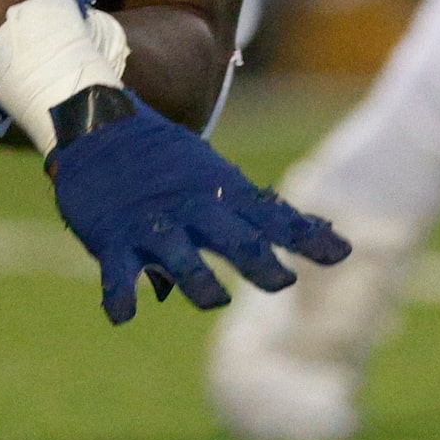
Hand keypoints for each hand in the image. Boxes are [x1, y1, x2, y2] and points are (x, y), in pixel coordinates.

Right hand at [46, 95, 349, 324]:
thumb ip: (269, 215)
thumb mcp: (221, 178)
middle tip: (283, 281)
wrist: (99, 125)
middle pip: (231, 236)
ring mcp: (151, 225)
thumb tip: (331, 239)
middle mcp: (191, 209)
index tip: (340, 254)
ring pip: (178, 255)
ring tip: (216, 300)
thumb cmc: (170, 162)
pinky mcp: (112, 239)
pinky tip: (125, 315)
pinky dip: (119, 295)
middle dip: (258, 259)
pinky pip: (116, 273)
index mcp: (221, 194)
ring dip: (198, 279)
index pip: (272, 217)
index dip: (304, 236)